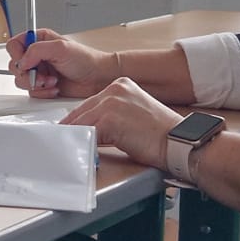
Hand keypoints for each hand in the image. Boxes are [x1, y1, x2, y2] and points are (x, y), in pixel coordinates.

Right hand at [6, 27, 114, 98]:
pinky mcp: (43, 86)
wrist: (98, 79)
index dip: (17, 55)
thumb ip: (37, 50)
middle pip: (15, 65)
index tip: (27, 62)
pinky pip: (32, 92)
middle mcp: (37, 56)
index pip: (14, 45)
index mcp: (39, 40)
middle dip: (28, 73)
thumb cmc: (86, 60)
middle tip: (42, 74)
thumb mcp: (61, 48)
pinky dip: (43, 92)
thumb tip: (22, 61)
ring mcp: (39, 72)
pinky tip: (55, 88)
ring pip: (21, 81)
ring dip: (36, 84)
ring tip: (52, 81)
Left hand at [58, 78, 182, 168]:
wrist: (179, 141)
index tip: (68, 132)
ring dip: (74, 140)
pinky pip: (87, 135)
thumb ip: (112, 116)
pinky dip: (81, 146)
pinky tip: (78, 154)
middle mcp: (114, 89)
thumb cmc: (161, 135)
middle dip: (71, 130)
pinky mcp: (109, 119)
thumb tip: (89, 129)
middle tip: (60, 143)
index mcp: (120, 85)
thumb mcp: (132, 116)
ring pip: (80, 123)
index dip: (77, 120)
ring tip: (66, 152)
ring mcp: (111, 103)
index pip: (89, 104)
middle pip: (80, 112)